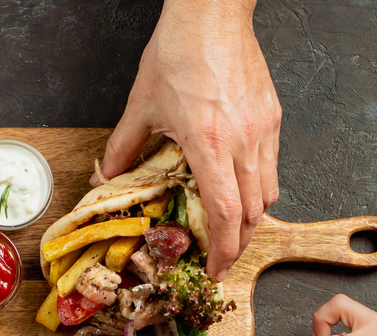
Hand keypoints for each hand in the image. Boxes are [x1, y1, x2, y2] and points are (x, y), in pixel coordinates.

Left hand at [99, 0, 281, 280]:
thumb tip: (104, 177)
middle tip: (222, 259)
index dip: (225, 250)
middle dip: (239, 244)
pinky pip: (271, 167)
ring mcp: (263, 130)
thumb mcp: (142, 105)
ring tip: (232, 231)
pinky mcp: (272, 117)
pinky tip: (240, 190)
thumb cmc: (180, 51)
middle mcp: (244, 141)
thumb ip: (123, 148)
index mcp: (211, 144)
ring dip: (251, 220)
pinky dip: (258, 189)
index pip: (228, 214)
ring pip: (268, 193)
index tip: (216, 268)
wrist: (212, 12)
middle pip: (253, 213)